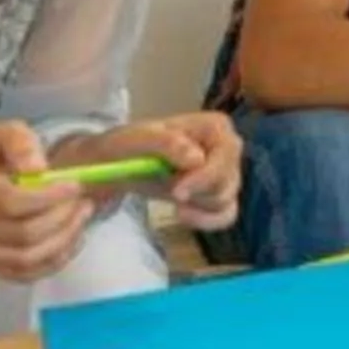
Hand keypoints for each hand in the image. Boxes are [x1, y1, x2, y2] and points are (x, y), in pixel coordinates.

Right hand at [0, 123, 92, 282]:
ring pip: (25, 259)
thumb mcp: (5, 134)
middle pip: (20, 234)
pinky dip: (55, 261)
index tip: (75, 185)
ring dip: (62, 241)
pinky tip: (72, 237)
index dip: (48, 197)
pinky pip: (26, 275)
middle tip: (82, 201)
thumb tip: (38, 171)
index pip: (9, 202)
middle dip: (60, 219)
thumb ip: (21, 143)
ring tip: (81, 216)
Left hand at [55, 114, 241, 230]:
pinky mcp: (219, 196)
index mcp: (215, 126)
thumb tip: (197, 159)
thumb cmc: (130, 145)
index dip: (206, 176)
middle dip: (199, 194)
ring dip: (198, 206)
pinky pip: (226, 215)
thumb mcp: (139, 139)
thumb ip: (167, 143)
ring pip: (226, 200)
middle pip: (228, 181)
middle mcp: (227, 148)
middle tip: (171, 195)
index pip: (227, 153)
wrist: (120, 165)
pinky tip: (183, 215)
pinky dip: (206, 221)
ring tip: (172, 198)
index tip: (177, 192)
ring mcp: (225, 173)